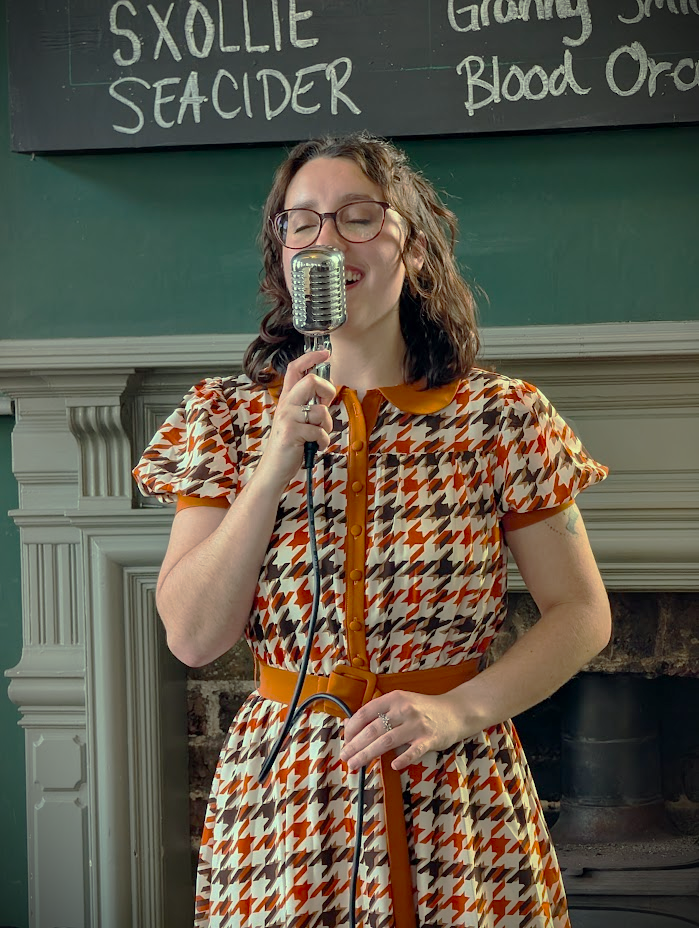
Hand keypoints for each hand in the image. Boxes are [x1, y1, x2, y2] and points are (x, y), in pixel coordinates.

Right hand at [254, 349, 336, 490]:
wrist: (274, 469)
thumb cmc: (289, 445)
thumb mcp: (297, 421)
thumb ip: (309, 406)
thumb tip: (326, 395)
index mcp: (287, 399)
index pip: (295, 369)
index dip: (310, 358)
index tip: (325, 353)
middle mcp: (285, 405)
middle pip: (310, 381)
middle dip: (327, 391)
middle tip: (326, 405)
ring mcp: (287, 418)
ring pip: (320, 411)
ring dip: (326, 427)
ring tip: (318, 436)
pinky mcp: (291, 433)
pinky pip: (319, 432)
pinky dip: (322, 442)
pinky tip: (314, 447)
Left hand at [340, 689, 482, 771]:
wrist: (455, 711)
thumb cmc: (422, 709)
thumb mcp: (400, 703)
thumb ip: (379, 712)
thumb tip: (350, 725)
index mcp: (394, 698)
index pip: (366, 712)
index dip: (352, 727)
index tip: (345, 740)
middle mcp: (404, 709)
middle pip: (374, 729)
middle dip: (356, 745)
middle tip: (345, 757)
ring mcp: (417, 724)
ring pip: (388, 740)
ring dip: (368, 754)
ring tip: (356, 764)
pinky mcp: (430, 739)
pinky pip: (414, 750)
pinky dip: (403, 758)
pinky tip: (393, 765)